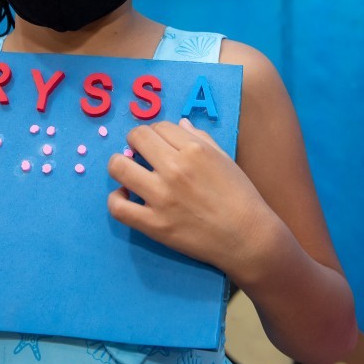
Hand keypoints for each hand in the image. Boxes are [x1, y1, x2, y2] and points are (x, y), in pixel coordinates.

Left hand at [107, 118, 280, 280]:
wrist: (247, 238)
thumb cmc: (241, 196)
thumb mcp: (225, 159)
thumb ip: (200, 139)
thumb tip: (179, 125)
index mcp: (195, 149)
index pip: (160, 127)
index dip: (157, 133)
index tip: (158, 143)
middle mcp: (175, 168)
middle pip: (137, 138)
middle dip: (137, 142)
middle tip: (142, 153)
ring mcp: (161, 197)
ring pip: (119, 167)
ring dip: (119, 164)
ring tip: (128, 170)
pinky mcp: (154, 224)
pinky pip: (118, 206)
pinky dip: (116, 198)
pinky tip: (125, 195)